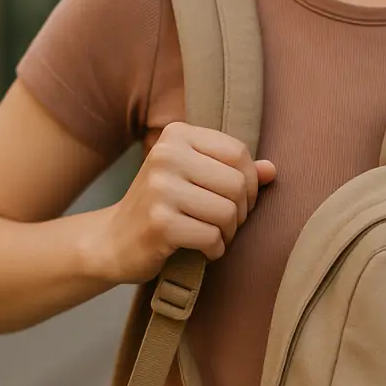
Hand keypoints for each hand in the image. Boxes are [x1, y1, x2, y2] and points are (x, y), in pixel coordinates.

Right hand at [97, 122, 275, 283]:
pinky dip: (214, 250)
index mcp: (177, 135)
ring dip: (228, 234)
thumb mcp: (194, 179)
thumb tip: (272, 170)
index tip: (236, 200)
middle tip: (225, 224)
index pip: (238, 153)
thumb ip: (233, 171)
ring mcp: (160, 189)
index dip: (249, 182)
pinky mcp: (160, 223)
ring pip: (228, 213)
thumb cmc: (162, 207)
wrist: (112, 241)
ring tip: (212, 236)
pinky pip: (212, 238)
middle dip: (240, 212)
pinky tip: (200, 250)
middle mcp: (166, 155)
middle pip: (237, 184)